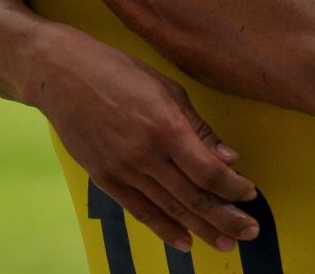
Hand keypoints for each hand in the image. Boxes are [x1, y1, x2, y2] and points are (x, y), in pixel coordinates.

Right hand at [30, 23, 258, 252]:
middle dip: (225, 216)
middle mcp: (146, 154)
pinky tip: (184, 241)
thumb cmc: (119, 72)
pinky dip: (164, 228)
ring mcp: (123, 170)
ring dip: (201, 228)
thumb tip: (229, 158)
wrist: (63, 76)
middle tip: (251, 232)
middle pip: (193, 196)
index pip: (208, 170)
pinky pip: (140, 211)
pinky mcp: (105, 179)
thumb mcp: (167, 89)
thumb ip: (198, 127)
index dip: (233, 187)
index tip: (250, 193)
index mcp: (166, 126)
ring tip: (225, 243)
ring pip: (170, 208)